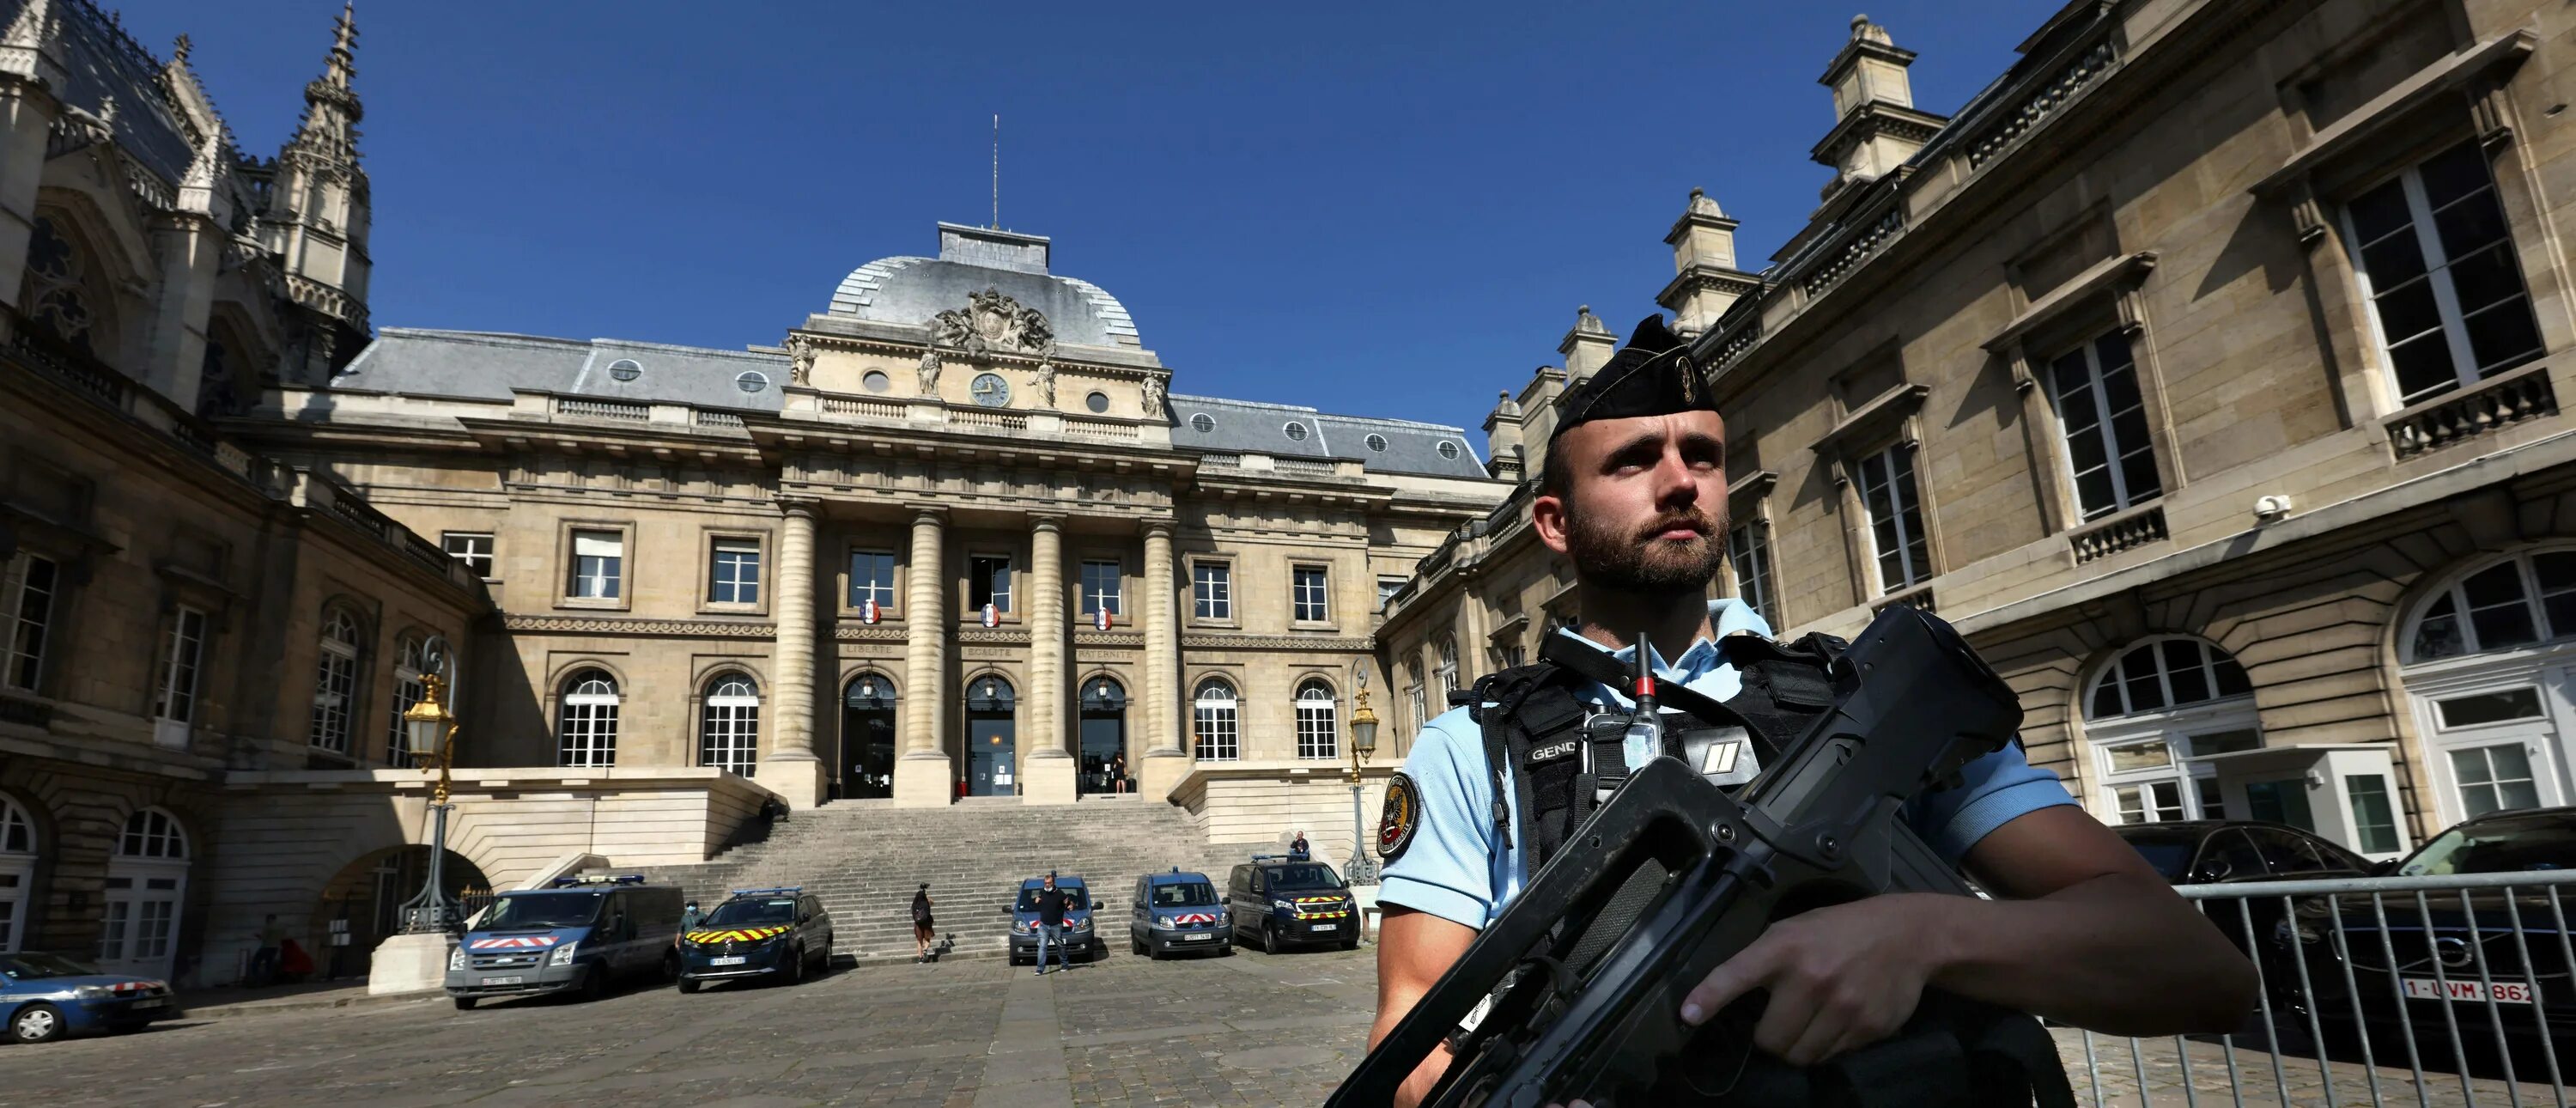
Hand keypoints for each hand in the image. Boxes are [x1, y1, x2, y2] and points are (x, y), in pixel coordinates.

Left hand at [1675, 893, 1952, 1066]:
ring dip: (1797, 1047)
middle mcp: (1812, 977)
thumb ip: (1765, 959)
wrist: (1909, 936)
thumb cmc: (1840, 930)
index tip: (1687, 1016)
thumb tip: (1728, 996)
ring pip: (1799, 1056)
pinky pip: (1831, 1056)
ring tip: (1809, 1022)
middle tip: (1780, 1021)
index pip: (1737, 974)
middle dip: (1770, 1037)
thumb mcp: (1796, 928)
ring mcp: (1842, 1006)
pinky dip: (1826, 1047)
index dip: (1709, 997)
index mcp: (1785, 946)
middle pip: (1770, 1041)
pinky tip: (1836, 1021)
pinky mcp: (1867, 1027)